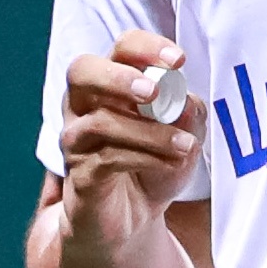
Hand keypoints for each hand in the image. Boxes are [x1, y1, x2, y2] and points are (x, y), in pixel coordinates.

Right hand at [59, 32, 204, 256]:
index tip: (179, 60)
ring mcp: (76, 138)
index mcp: (111, 82)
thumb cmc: (154, 165)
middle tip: (154, 92)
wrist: (131, 219)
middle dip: (120, 77)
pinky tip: (171, 164)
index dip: (147, 48)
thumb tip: (188, 101)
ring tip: (185, 146)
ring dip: (149, 132)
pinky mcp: (79, 173)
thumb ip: (190, 115)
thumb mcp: (184, 138)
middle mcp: (83, 104)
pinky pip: (107, 158)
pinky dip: (145, 158)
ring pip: (101, 121)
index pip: (121, 49)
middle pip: (82, 71)